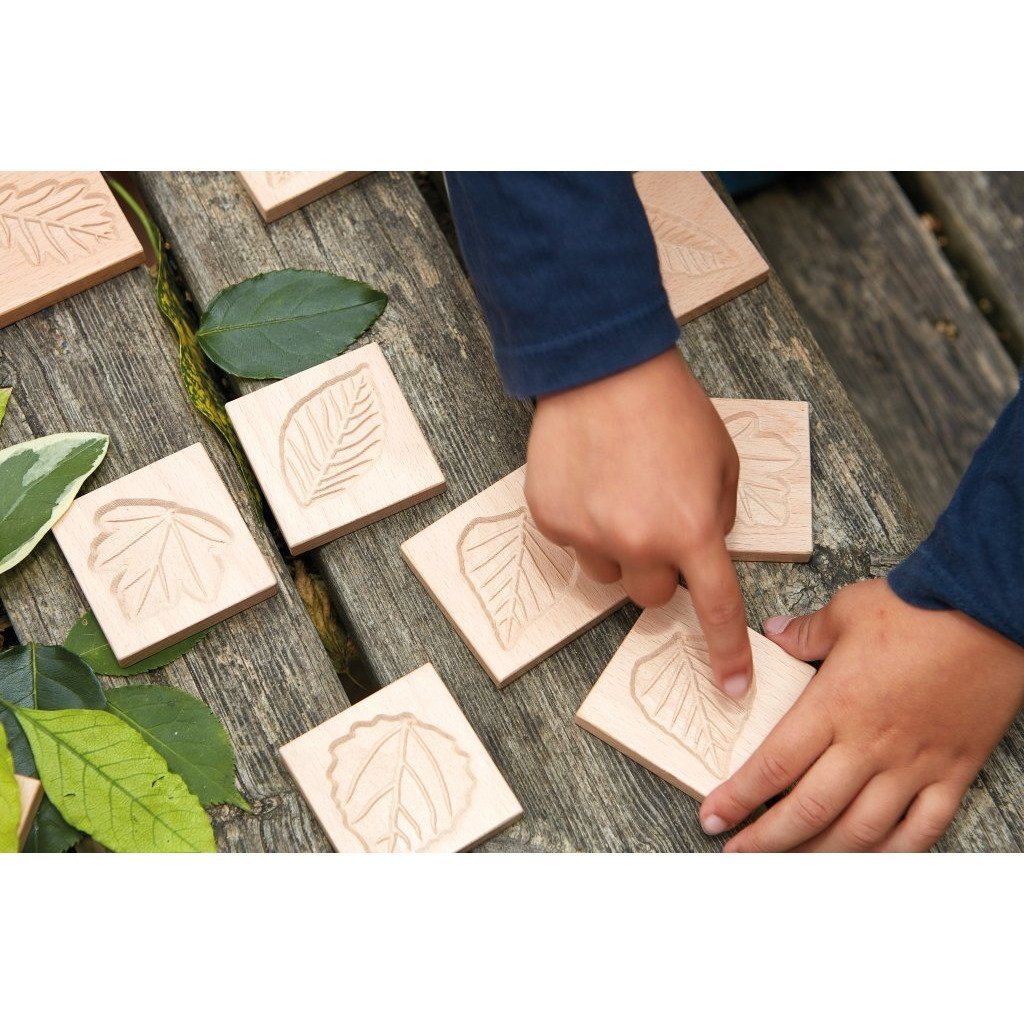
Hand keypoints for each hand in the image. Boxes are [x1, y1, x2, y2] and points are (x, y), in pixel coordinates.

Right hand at [525, 348, 752, 694]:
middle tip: (654, 523)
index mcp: (691, 528)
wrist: (603, 368)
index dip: (725, 652)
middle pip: (650, 597)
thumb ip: (717, 516)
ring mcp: (587, 533)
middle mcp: (638, 541)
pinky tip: (588, 479)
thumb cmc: (671, 409)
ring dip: (616, 547)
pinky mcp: (550, 519)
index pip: (714, 607)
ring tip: (616, 490)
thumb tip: (700, 552)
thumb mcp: (722, 461)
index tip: (731, 688)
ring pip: (606, 572)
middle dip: (657, 570)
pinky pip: (571, 543)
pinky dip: (582, 521)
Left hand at [700, 578, 1023, 850]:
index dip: (739, 798)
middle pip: (809, 809)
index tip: (712, 816)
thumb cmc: (919, 609)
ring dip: (820, 854)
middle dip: (766, 839)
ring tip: (789, 864)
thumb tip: (776, 633)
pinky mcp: (953, 771)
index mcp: (834, 706)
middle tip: (736, 852)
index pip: (774, 765)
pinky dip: (893, 852)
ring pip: (860, 830)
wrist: (991, 611)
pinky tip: (868, 859)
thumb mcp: (848, 611)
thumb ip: (806, 632)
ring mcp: (914, 764)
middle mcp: (869, 745)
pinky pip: (922, 828)